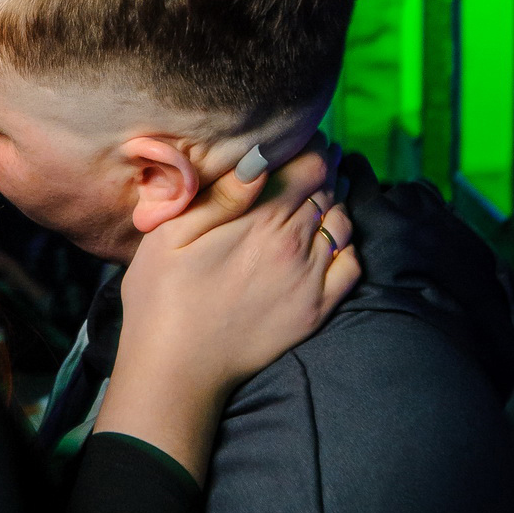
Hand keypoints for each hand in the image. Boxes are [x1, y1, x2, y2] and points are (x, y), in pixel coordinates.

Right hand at [96, 144, 359, 476]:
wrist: (177, 370)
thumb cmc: (161, 299)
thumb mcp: (170, 236)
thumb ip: (220, 195)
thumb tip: (258, 157)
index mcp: (260, 218)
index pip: (310, 164)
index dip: (309, 146)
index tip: (297, 142)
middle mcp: (295, 244)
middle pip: (328, 188)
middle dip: (322, 169)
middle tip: (306, 164)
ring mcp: (310, 279)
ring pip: (343, 222)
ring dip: (334, 204)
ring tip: (315, 198)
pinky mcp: (316, 310)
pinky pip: (351, 265)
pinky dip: (346, 245)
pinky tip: (327, 242)